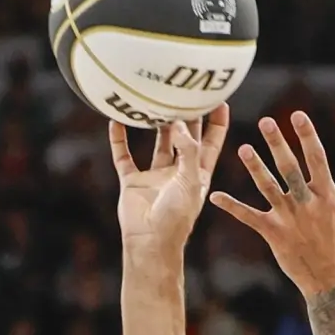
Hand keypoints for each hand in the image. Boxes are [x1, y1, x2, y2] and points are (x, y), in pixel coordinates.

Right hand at [109, 105, 230, 255]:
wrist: (150, 243)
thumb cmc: (177, 217)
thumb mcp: (190, 181)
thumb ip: (187, 151)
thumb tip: (178, 123)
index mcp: (199, 172)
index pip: (213, 141)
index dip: (218, 120)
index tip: (219, 97)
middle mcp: (179, 171)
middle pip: (186, 136)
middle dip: (187, 114)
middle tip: (184, 91)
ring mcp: (155, 176)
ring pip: (157, 142)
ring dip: (156, 123)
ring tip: (155, 100)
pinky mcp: (133, 181)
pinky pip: (124, 156)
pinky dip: (119, 140)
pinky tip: (116, 121)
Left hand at [209, 112, 334, 296]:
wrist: (333, 280)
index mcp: (328, 194)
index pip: (317, 158)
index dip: (307, 135)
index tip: (297, 115)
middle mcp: (308, 203)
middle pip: (290, 168)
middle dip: (278, 144)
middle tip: (265, 122)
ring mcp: (289, 218)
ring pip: (268, 187)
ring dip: (255, 168)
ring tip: (242, 148)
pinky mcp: (273, 233)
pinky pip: (249, 217)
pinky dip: (231, 207)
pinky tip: (214, 197)